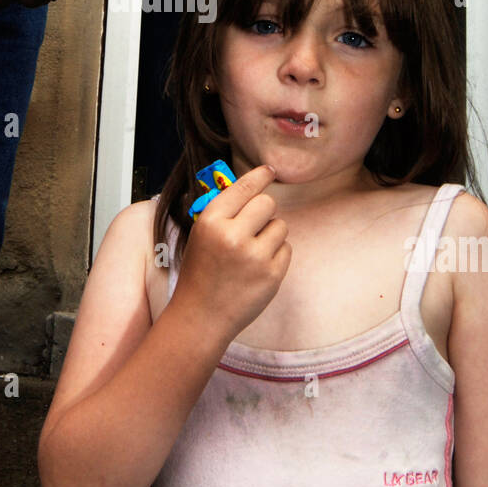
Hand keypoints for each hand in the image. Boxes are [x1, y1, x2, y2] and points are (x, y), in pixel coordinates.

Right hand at [172, 165, 290, 341]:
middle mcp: (233, 236)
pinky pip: (286, 248)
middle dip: (263, 211)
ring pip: (280, 226)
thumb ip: (224, 211)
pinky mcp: (272, 275)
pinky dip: (276, 254)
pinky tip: (258, 266)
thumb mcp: (201, 235)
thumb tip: (251, 186)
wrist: (201, 316)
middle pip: (267, 203)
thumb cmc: (201, 272)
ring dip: (271, 233)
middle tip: (254, 224)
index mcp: (211, 222)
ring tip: (252, 251)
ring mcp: (255, 257)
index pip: (243, 187)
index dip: (259, 176)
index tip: (269, 170)